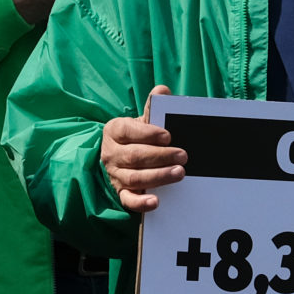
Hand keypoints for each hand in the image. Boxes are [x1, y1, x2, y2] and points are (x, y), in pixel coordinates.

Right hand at [101, 86, 185, 213]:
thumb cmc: (136, 137)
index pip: (128, 131)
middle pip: (134, 157)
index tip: (168, 136)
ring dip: (158, 176)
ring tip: (179, 173)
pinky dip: (141, 203)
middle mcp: (111, 153)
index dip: (148, 134)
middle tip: (182, 155)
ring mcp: (115, 174)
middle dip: (160, 156)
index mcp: (114, 130)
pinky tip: (156, 201)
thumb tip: (162, 90)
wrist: (120, 156)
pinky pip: (128, 200)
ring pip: (134, 178)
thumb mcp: (142, 121)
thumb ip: (153, 107)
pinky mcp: (121, 192)